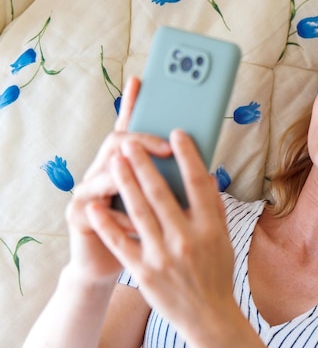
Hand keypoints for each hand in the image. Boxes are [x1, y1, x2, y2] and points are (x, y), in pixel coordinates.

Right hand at [65, 77, 171, 281]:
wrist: (113, 267)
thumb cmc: (148, 236)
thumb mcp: (165, 210)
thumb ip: (180, 190)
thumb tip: (209, 174)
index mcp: (127, 167)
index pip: (130, 129)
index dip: (133, 104)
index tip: (140, 80)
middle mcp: (104, 172)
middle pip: (118, 143)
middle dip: (142, 139)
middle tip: (168, 143)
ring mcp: (88, 191)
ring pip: (103, 171)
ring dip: (126, 170)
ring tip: (144, 167)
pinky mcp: (78, 215)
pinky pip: (94, 207)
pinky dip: (115, 211)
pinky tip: (132, 214)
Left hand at [85, 127, 235, 337]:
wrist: (207, 315)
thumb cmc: (216, 271)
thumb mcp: (223, 238)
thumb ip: (213, 207)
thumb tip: (206, 176)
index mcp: (210, 228)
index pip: (199, 184)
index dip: (188, 156)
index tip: (177, 133)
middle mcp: (187, 239)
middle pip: (161, 194)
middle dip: (143, 164)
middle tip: (130, 142)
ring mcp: (163, 256)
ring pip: (138, 212)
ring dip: (124, 183)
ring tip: (114, 160)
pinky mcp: (143, 271)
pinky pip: (121, 242)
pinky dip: (107, 223)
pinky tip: (96, 204)